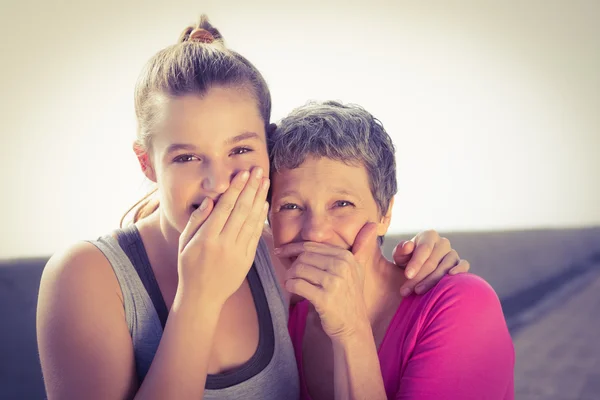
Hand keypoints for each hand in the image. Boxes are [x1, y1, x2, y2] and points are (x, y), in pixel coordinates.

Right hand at [177, 167, 269, 306]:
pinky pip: (256, 234)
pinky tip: (263, 203)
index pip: (225, 207)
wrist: (202, 297)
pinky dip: (260, 217)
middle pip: (241, 210)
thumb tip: (210, 200)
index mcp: (206, 238)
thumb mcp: (184, 243)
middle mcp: (224, 243)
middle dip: (251, 187)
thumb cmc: (189, 267)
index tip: (243, 173)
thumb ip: (196, 220)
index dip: (235, 188)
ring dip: (259, 198)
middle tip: (258, 170)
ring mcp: (238, 252)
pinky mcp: (247, 259)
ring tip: (264, 181)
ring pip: (251, 220)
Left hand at [277, 223, 379, 340]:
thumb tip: (372, 224)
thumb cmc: (350, 297)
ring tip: (291, 282)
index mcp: (346, 257)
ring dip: (290, 276)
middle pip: (303, 256)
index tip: (281, 251)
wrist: (353, 327)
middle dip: (291, 264)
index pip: (312, 246)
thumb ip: (362, 247)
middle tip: (288, 272)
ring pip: (298, 269)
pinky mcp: (324, 298)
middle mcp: (342, 267)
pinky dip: (290, 286)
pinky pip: (297, 284)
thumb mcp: (358, 270)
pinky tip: (292, 289)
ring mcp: (334, 283)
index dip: (293, 248)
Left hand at [392, 230, 469, 295]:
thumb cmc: (407, 262)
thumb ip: (401, 250)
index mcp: (428, 236)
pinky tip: (450, 279)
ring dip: (432, 281)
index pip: (424, 248)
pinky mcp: (461, 263)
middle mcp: (443, 242)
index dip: (416, 262)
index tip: (407, 276)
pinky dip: (459, 271)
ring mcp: (453, 253)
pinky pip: (464, 266)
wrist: (417, 271)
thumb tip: (408, 245)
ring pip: (445, 266)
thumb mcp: (400, 256)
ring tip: (418, 291)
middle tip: (406, 290)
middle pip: (433, 261)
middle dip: (418, 277)